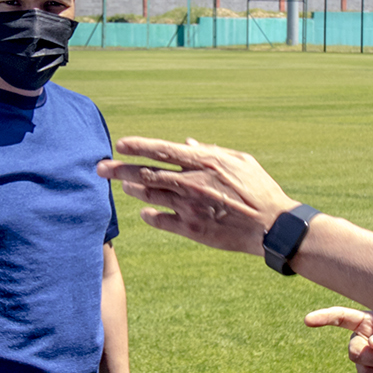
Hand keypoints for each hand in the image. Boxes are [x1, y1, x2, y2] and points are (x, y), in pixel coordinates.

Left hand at [98, 136, 299, 255]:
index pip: (161, 151)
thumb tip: (188, 143)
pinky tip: (144, 212)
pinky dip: (149, 215)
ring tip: (122, 186)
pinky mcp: (191, 230)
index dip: (137, 146)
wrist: (271, 226)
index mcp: (203, 162)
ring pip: (149, 196)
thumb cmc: (259, 190)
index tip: (120, 145)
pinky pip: (160, 221)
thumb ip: (211, 151)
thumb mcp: (240, 161)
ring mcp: (189, 207)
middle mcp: (191, 183)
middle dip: (119, 170)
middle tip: (100, 168)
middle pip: (145, 174)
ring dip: (131, 190)